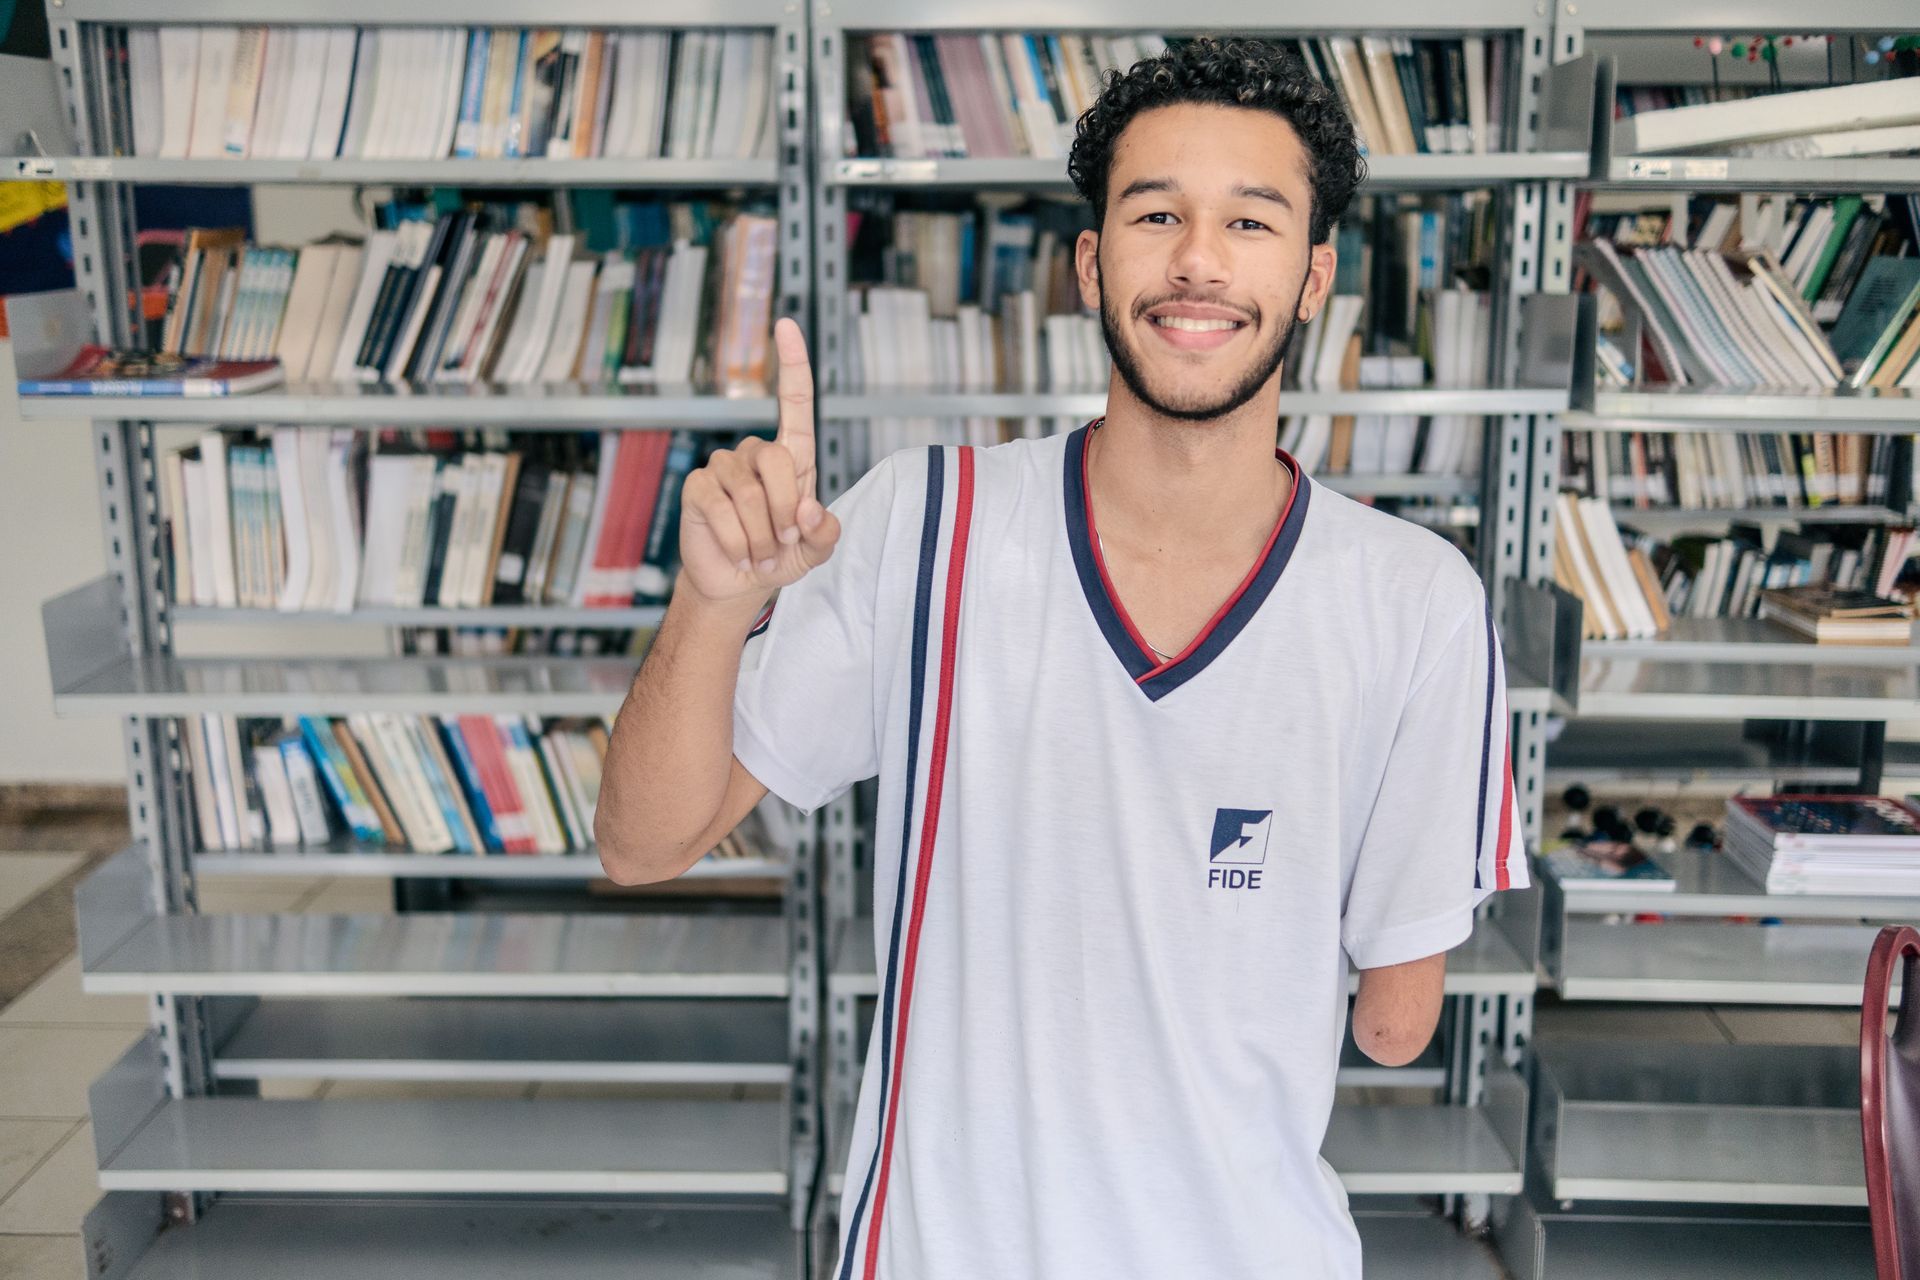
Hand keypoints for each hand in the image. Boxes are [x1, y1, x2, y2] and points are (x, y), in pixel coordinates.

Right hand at [678, 317, 840, 606]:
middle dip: (785, 514)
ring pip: (751, 496)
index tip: (786, 324)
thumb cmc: (782, 556)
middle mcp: (755, 452)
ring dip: (762, 538)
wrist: (738, 582)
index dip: (791, 363)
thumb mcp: (815, 550)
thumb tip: (809, 511)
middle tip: (782, 544)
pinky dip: (738, 542)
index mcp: (792, 457)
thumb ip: (825, 532)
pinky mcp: (698, 486)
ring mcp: (723, 466)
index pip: (794, 402)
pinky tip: (739, 553)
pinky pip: (722, 510)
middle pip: (778, 463)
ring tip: (760, 555)